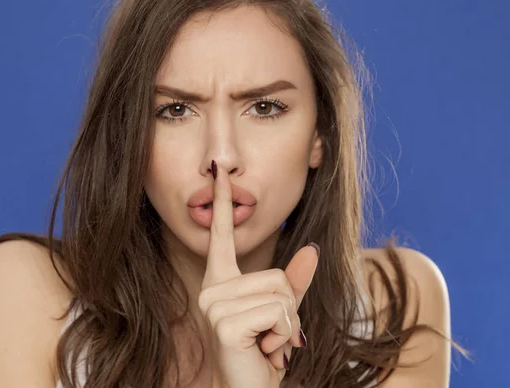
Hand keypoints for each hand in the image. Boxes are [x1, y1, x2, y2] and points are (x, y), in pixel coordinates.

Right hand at [198, 161, 319, 387]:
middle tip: (268, 336)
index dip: (223, 203)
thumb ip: (294, 282)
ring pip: (281, 293)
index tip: (219, 171)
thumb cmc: (261, 353)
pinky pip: (278, 311)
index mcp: (221, 282)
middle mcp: (212, 289)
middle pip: (276, 275)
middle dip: (287, 309)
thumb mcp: (283, 313)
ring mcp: (214, 304)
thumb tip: (312, 250)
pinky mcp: (225, 322)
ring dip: (286, 324)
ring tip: (266, 343)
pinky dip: (283, 334)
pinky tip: (263, 350)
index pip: (222, 236)